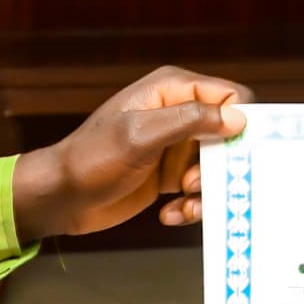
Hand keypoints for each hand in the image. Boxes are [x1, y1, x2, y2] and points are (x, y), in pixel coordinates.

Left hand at [11, 67, 251, 242]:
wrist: (61, 196)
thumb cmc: (92, 159)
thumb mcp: (141, 136)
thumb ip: (190, 121)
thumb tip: (239, 118)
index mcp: (173, 89)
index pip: (231, 96)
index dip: (242, 124)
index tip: (236, 155)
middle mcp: (179, 113)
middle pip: (229, 135)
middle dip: (221, 165)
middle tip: (193, 183)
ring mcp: (176, 145)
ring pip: (217, 166)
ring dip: (206, 190)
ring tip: (182, 201)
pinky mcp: (170, 174)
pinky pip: (199, 188)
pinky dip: (191, 205)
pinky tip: (170, 213)